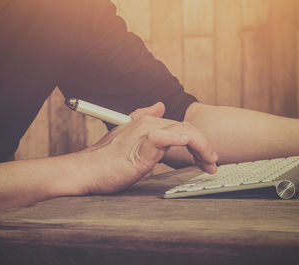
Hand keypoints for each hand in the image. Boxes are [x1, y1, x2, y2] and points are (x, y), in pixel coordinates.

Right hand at [75, 102, 217, 193]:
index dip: (197, 141)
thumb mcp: (128, 139)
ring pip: (184, 132)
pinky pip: (166, 137)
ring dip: (202, 148)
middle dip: (205, 147)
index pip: (179, 126)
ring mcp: (144, 132)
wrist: (85, 171)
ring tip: (209, 164)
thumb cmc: (105, 162)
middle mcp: (147, 123)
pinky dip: (181, 139)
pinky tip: (192, 147)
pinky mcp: (142, 145)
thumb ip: (144, 122)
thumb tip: (158, 105)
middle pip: (186, 129)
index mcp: (145, 122)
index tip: (206, 157)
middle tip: (212, 164)